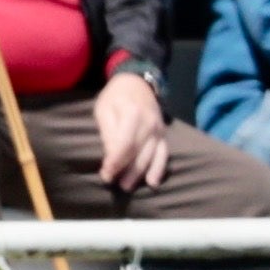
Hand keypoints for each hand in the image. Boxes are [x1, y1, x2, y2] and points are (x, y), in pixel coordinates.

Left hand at [93, 71, 168, 190]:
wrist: (137, 83)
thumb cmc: (115, 97)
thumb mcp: (104, 110)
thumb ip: (108, 132)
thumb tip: (111, 156)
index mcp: (133, 114)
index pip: (125, 144)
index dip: (115, 161)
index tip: (105, 173)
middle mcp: (150, 124)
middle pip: (139, 152)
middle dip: (126, 170)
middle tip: (113, 183)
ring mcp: (159, 130)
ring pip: (151, 156)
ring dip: (140, 173)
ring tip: (127, 186)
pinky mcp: (163, 134)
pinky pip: (164, 153)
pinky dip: (159, 168)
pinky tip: (153, 182)